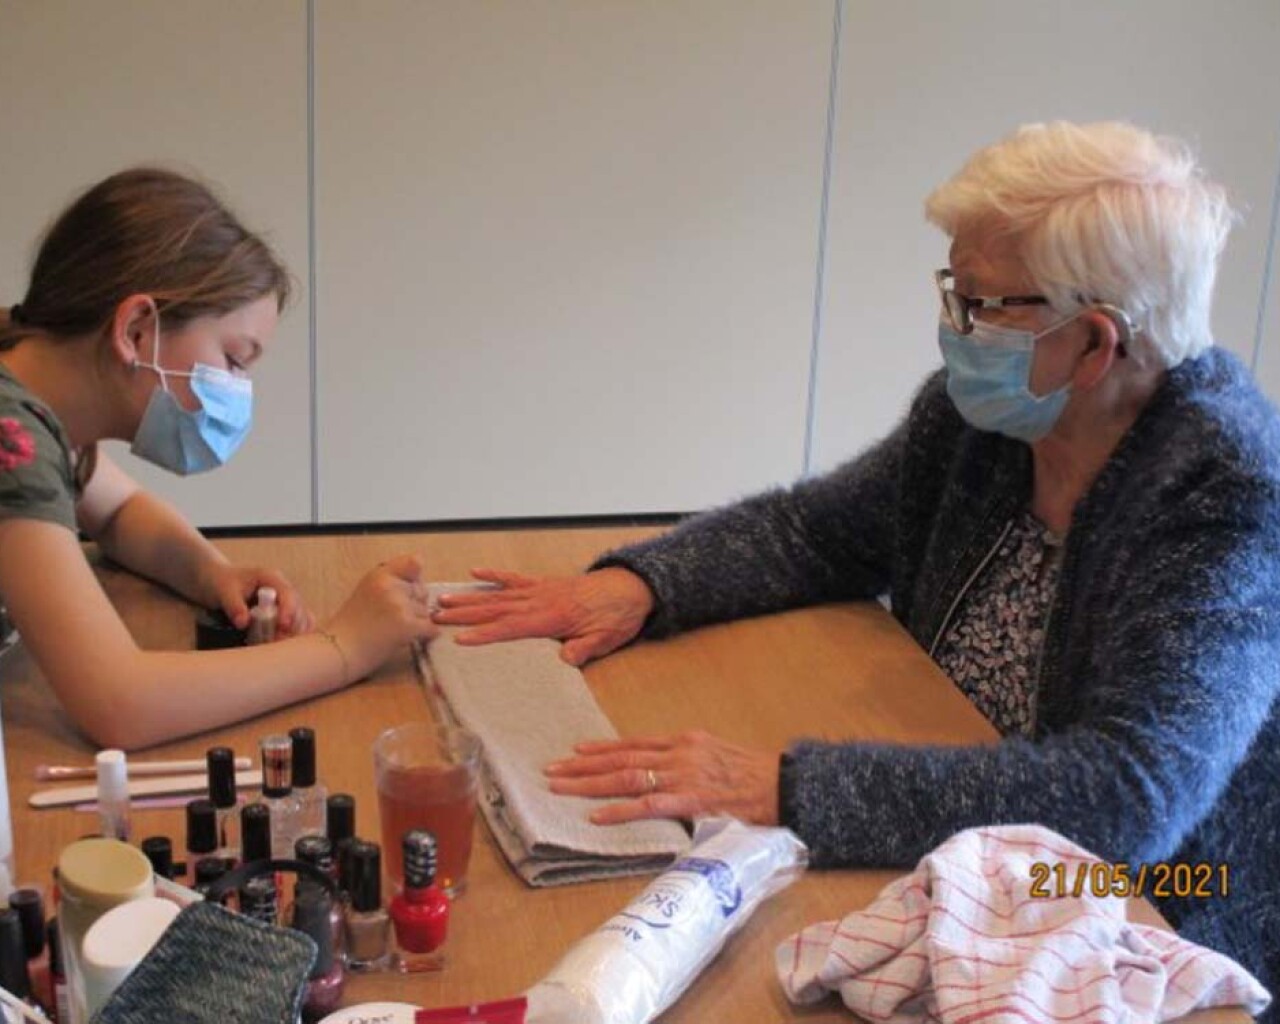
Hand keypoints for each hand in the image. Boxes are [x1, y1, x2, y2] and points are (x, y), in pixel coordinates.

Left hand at [204, 563, 314, 636]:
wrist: (220, 582)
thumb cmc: (223, 583)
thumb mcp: (225, 592)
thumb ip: (235, 606)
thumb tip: (244, 623)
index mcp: (271, 578)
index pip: (288, 593)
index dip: (288, 610)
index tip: (283, 626)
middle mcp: (283, 589)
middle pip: (300, 608)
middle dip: (293, 626)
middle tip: (277, 641)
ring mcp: (286, 601)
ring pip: (303, 618)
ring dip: (295, 633)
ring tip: (277, 645)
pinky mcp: (285, 612)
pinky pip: (299, 624)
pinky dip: (295, 635)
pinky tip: (284, 645)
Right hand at [325, 553, 437, 679]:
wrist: (337, 651)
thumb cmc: (351, 626)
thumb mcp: (367, 591)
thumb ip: (391, 582)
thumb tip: (421, 584)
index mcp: (380, 574)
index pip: (414, 562)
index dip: (414, 579)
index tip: (407, 590)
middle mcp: (390, 585)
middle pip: (422, 591)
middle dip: (414, 604)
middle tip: (392, 619)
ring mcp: (399, 605)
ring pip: (426, 612)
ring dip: (417, 622)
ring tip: (392, 631)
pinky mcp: (407, 625)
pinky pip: (431, 628)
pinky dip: (426, 635)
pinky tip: (410, 639)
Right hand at [433, 567, 653, 665]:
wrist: (632, 588)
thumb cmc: (619, 616)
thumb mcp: (607, 638)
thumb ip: (585, 647)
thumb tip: (565, 661)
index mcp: (554, 617)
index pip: (513, 627)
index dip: (486, 635)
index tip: (460, 639)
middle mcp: (542, 601)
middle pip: (497, 609)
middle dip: (465, 615)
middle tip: (436, 617)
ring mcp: (541, 590)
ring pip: (499, 594)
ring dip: (471, 598)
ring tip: (444, 600)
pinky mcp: (545, 583)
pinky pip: (516, 579)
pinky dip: (495, 575)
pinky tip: (476, 572)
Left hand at [544, 730, 780, 825]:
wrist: (786, 785)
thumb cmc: (755, 776)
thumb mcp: (717, 757)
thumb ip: (688, 763)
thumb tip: (662, 774)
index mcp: (685, 740)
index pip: (633, 743)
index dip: (601, 748)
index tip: (575, 751)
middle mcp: (680, 752)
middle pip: (621, 756)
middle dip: (583, 764)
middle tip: (551, 769)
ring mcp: (684, 774)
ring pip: (626, 776)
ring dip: (589, 783)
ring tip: (560, 787)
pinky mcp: (692, 799)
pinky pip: (647, 805)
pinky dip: (619, 810)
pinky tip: (596, 815)